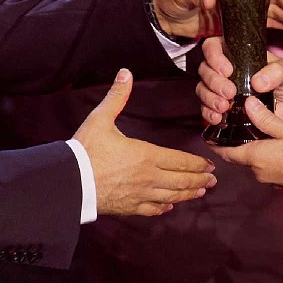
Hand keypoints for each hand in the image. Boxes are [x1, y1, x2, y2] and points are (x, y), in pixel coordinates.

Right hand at [75, 69, 215, 215]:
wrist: (70, 182)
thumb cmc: (86, 150)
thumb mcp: (100, 119)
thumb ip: (117, 96)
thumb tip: (125, 73)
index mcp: (146, 155)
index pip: (180, 160)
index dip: (197, 163)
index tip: (209, 164)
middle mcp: (149, 177)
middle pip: (181, 181)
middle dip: (200, 180)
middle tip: (212, 180)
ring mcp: (140, 195)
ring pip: (172, 197)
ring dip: (188, 194)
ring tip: (200, 192)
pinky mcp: (129, 208)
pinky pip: (152, 210)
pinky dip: (164, 208)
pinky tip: (169, 207)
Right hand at [196, 37, 282, 126]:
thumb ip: (276, 71)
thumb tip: (257, 82)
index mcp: (238, 54)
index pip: (213, 47)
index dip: (214, 56)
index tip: (228, 70)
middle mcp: (226, 71)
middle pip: (205, 70)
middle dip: (214, 82)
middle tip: (230, 92)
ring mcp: (223, 90)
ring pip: (203, 90)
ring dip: (209, 99)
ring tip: (224, 107)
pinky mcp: (225, 110)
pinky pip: (207, 110)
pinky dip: (209, 114)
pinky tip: (218, 119)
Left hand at [210, 97, 282, 201]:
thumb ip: (266, 119)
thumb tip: (248, 104)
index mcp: (256, 156)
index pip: (225, 151)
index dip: (215, 143)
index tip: (208, 134)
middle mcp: (257, 171)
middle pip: (237, 155)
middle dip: (232, 143)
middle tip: (231, 126)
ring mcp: (268, 179)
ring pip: (251, 161)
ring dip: (249, 148)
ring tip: (253, 130)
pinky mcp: (278, 182)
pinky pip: (263, 167)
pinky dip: (262, 156)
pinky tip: (272, 144)